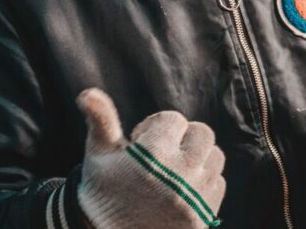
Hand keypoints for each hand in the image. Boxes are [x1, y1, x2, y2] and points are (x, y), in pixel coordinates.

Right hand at [76, 89, 225, 228]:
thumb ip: (101, 121)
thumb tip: (87, 93)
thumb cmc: (103, 192)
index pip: (174, 120)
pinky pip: (218, 183)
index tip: (140, 144)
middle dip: (183, 138)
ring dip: (197, 159)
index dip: (155, 128)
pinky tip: (181, 191)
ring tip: (172, 172)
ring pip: (215, 156)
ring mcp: (196, 194)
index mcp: (153, 154)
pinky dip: (203, 183)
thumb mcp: (99, 156)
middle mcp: (180, 172)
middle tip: (163, 154)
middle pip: (202, 133)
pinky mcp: (206, 213)